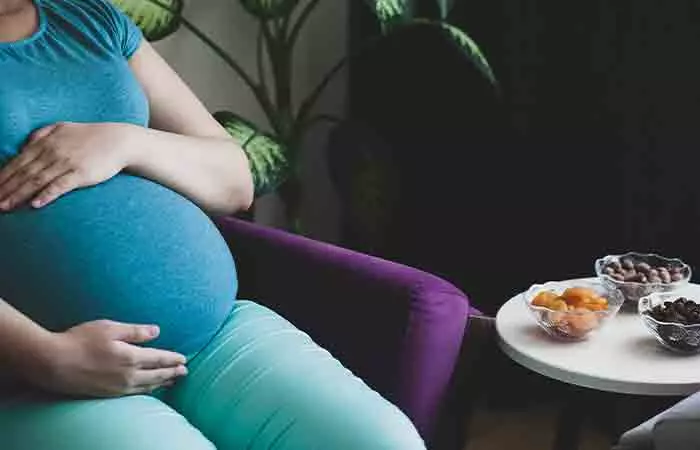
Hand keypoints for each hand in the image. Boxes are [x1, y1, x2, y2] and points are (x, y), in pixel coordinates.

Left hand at [0, 122, 134, 210]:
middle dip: (5, 188)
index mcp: (45, 142)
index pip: (17, 162)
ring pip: (37, 181)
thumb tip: (24, 146)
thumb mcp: (63, 128)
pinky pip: (60, 186)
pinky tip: (35, 204)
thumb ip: (41, 134)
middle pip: (23, 173)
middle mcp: (52, 152)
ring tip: (5, 206)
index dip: (3, 176)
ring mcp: (67, 163)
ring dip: (19, 194)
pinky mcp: (82, 174)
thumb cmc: (91, 135)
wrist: (119, 140)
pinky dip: (47, 195)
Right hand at [33, 320, 187, 397]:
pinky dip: (147, 391)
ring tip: (172, 381)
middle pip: (157, 375)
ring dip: (162, 383)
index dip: (173, 359)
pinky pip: (134, 394)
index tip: (184, 359)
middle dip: (172, 373)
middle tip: (184, 371)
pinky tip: (149, 389)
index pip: (160, 359)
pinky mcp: (108, 394)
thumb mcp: (110, 328)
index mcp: (131, 357)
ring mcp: (118, 387)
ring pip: (147, 387)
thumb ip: (135, 331)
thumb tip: (157, 331)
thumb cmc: (80, 340)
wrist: (53, 363)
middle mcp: (128, 375)